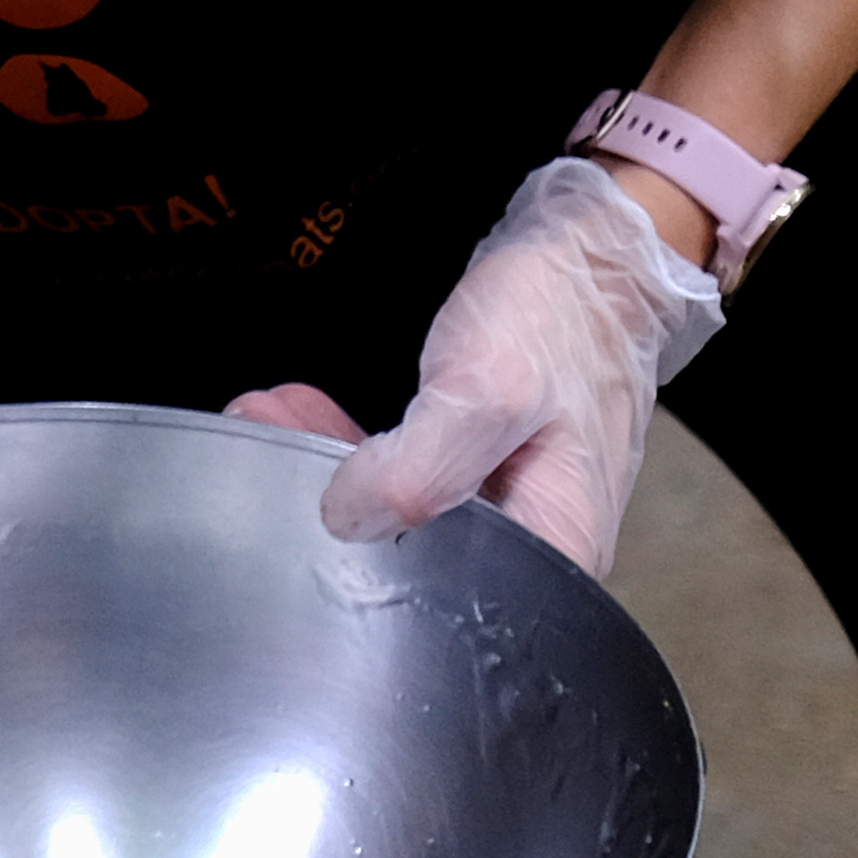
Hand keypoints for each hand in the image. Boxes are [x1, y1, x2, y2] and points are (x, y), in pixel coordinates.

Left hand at [235, 158, 725, 577]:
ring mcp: (515, 503)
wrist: (592, 256)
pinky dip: (355, 444)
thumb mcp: (487, 389)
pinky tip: (306, 414)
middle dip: (330, 509)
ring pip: (405, 511)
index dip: (367, 566)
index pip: (448, 602)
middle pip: (420, 557)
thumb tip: (349, 518)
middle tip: (265, 451)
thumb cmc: (560, 320)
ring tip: (272, 420)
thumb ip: (419, 470)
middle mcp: (541, 542)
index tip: (302, 512)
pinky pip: (410, 472)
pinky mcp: (488, 466)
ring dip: (329, 467)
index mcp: (558, 548)